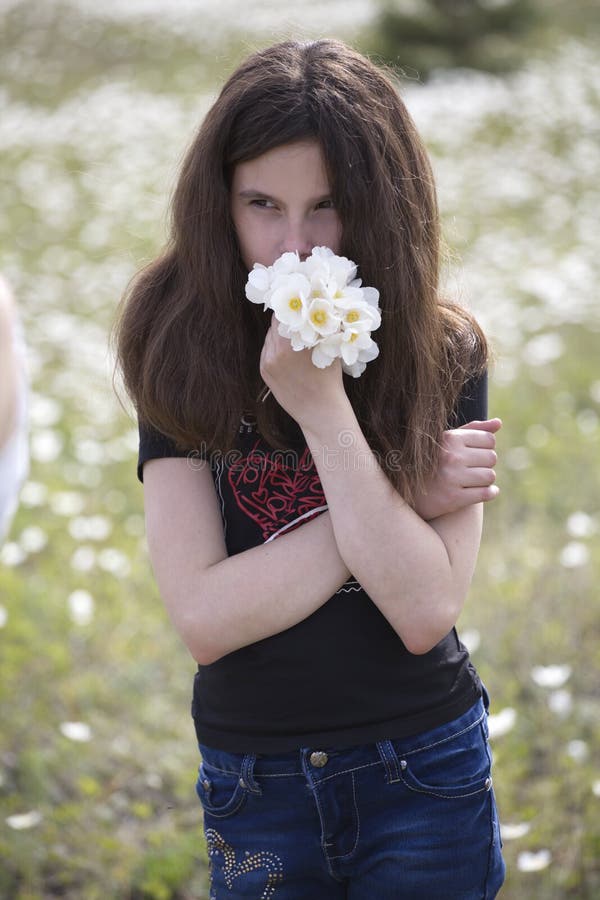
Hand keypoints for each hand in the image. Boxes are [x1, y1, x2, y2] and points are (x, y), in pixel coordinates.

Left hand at [259, 313, 346, 428]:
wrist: (320, 411)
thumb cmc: (329, 380)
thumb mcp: (328, 349)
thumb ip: (319, 328)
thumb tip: (318, 308)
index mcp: (292, 342)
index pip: (284, 313)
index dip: (291, 307)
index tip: (298, 305)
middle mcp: (276, 350)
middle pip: (275, 324)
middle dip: (286, 320)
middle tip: (297, 318)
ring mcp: (268, 361)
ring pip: (270, 337)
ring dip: (280, 334)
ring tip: (294, 337)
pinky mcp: (264, 371)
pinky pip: (267, 351)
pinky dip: (276, 348)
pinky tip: (289, 353)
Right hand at [413, 418, 501, 520]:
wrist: (406, 492)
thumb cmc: (431, 462)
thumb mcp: (446, 441)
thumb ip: (473, 430)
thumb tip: (498, 423)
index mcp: (449, 438)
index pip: (489, 440)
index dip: (486, 447)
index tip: (476, 454)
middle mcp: (450, 457)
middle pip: (491, 458)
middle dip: (486, 464)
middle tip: (474, 468)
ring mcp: (451, 478)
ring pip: (490, 476)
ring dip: (486, 480)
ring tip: (474, 480)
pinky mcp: (453, 499)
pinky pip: (485, 493)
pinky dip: (490, 493)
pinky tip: (486, 492)